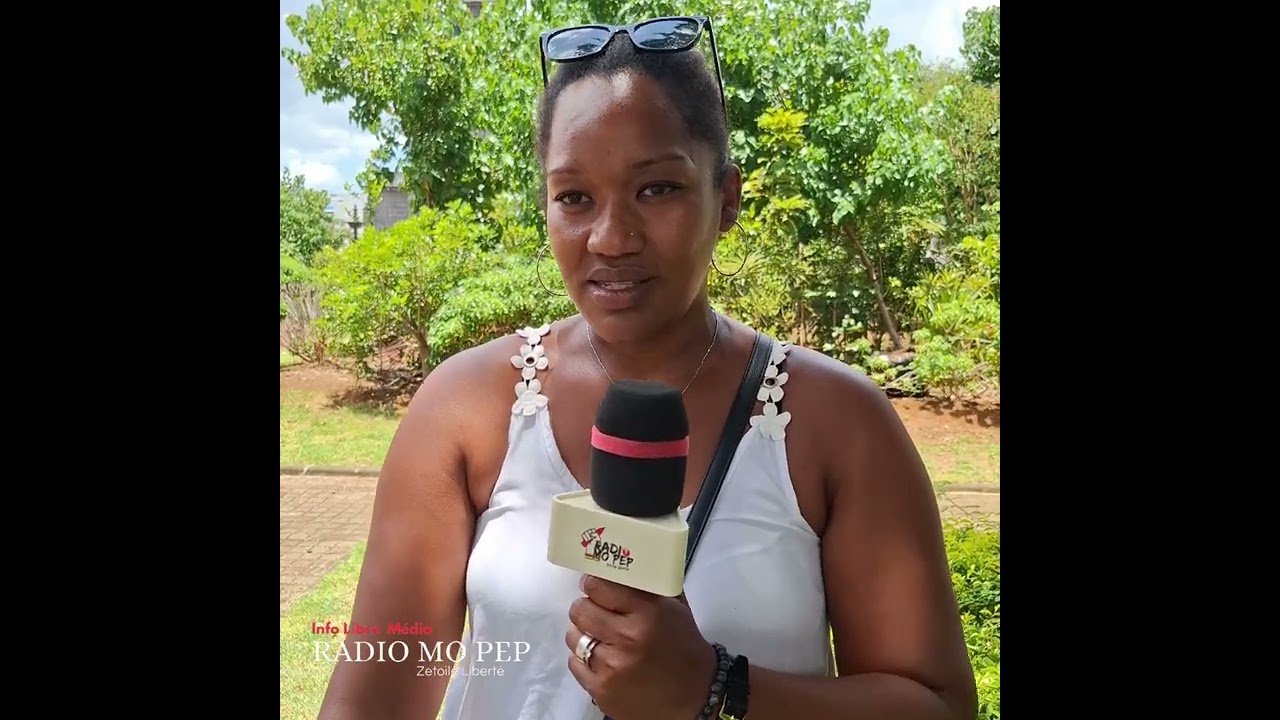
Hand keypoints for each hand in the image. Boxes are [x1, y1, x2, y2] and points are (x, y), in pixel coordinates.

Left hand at [566, 575, 716, 719]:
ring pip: (574, 637)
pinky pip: (574, 663)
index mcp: (646, 613)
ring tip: (601, 638)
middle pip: (580, 610)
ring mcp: (612, 666)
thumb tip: (617, 567)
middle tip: (597, 613)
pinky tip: (603, 660)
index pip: (598, 587)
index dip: (593, 585)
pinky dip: (584, 660)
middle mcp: (627, 638)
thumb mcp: (674, 609)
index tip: (594, 587)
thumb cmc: (684, 647)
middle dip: (586, 608)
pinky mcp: (601, 690)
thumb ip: (647, 587)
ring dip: (584, 634)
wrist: (695, 695)